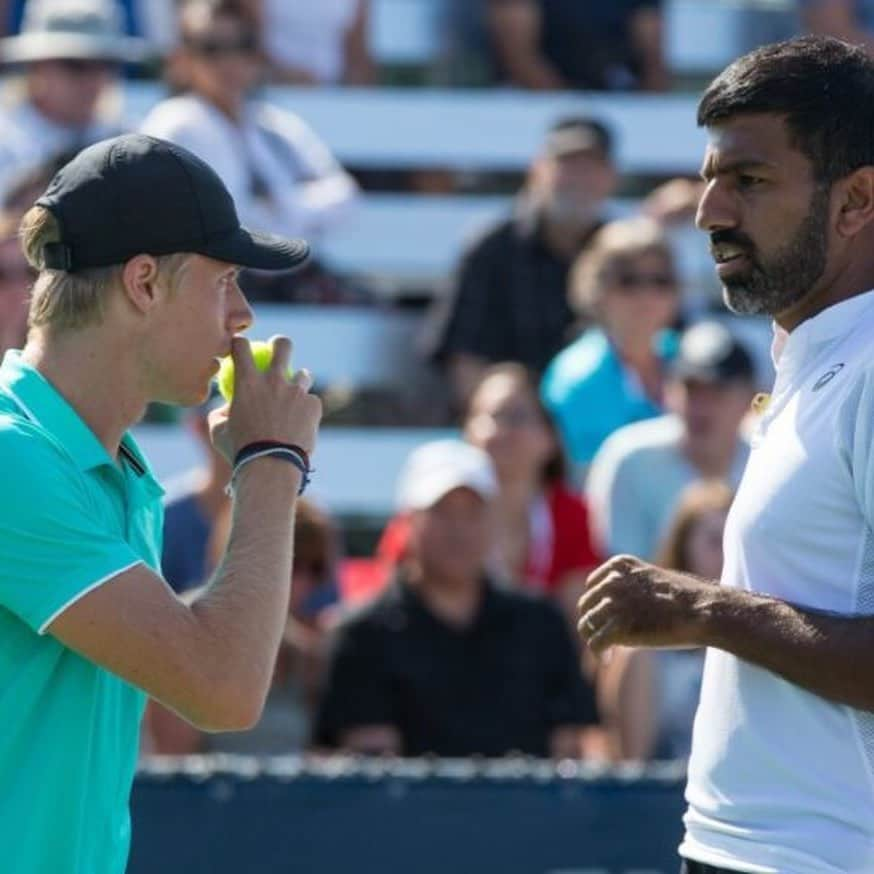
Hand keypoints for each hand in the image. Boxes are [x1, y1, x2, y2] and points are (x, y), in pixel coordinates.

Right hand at [208, 335, 321, 462]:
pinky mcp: (314, 405)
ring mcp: (296, 391)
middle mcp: (274, 380)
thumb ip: (220, 412)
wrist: (271, 466)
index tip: (241, 346)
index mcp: (247, 381)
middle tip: (279, 351)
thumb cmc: (240, 451)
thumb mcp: (218, 431)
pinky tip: (301, 425)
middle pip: (283, 345)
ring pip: (303, 374)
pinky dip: (306, 410)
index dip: (240, 342)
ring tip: (293, 401)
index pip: (241, 346)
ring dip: (298, 382)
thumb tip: (226, 406)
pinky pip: (311, 402)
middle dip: (281, 344)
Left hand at [577, 555, 714, 654]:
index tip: (608, 620)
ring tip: (607, 651)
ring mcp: (613, 604)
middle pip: (586, 606)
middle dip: (594, 623)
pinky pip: (595, 644)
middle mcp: (612, 581)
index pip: (592, 587)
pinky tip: (607, 660)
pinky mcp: (618, 628)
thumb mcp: (652, 580)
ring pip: (586, 625)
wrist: (704, 611)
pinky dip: (599, 654)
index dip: (598, 605)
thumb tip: (614, 607)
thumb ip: (631, 586)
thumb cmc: (685, 599)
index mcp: (620, 565)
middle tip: (607, 639)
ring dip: (594, 640)